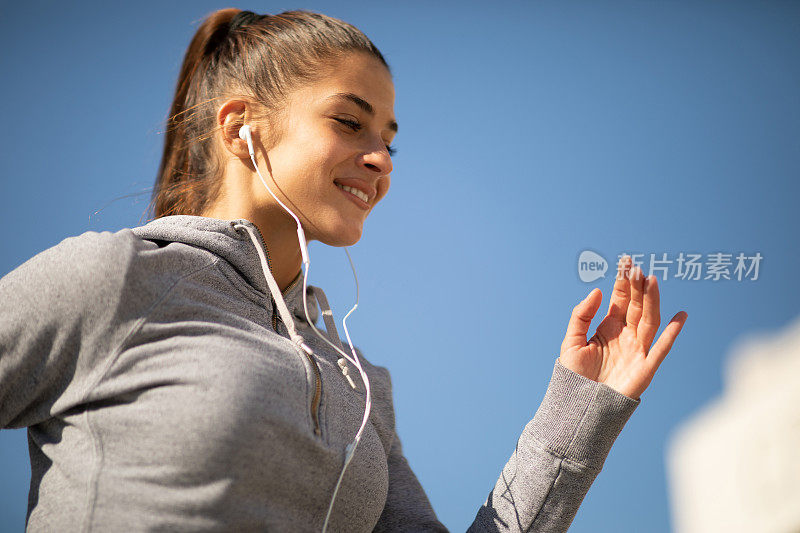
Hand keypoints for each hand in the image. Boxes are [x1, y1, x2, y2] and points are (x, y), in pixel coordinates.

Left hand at [559, 255, 687, 399]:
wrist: (578, 406)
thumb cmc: (574, 376)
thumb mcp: (571, 340)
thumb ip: (581, 315)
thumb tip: (598, 291)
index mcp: (608, 328)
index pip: (620, 300)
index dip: (623, 282)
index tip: (626, 262)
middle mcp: (625, 336)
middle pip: (636, 306)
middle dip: (638, 287)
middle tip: (638, 269)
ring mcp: (637, 351)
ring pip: (649, 321)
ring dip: (652, 301)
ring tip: (653, 281)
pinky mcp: (645, 368)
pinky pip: (661, 348)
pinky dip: (672, 333)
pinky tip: (681, 317)